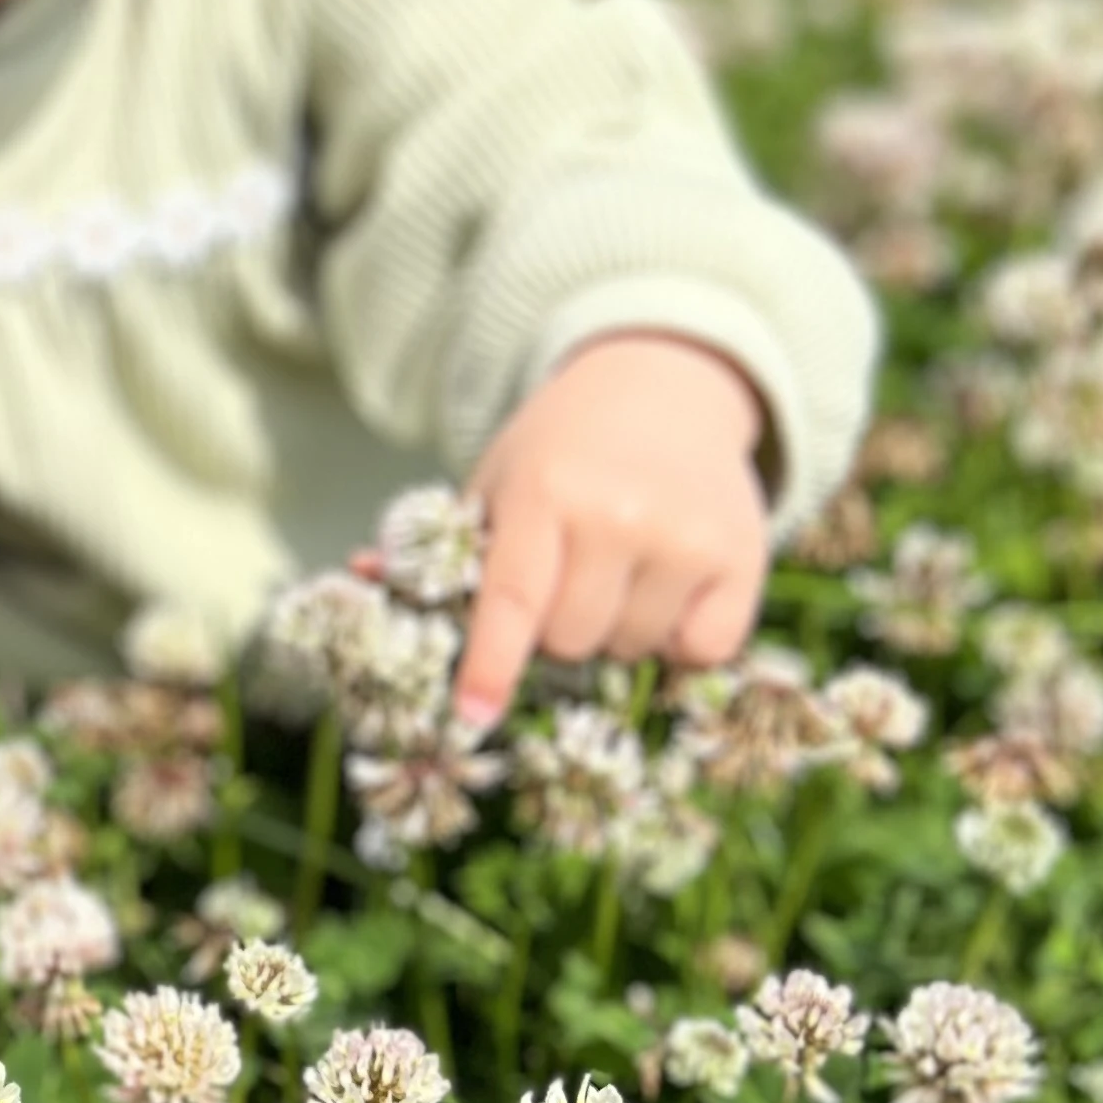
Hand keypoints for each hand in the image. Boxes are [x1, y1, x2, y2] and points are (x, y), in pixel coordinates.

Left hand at [455, 333, 771, 726]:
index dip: (491, 663)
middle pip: (571, 641)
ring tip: (619, 569)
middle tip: (566, 579)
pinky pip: (701, 651)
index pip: (512, 600)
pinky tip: (666, 586)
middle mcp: (620, 515)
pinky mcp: (744, 557)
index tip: (472, 714)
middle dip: (557, 630)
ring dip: (616, 631)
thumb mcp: (495, 481)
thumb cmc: (560, 451)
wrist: (663, 387)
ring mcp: (687, 538)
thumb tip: (357, 576)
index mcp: (544, 492)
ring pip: (632, 649)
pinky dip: (678, 638)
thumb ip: (444, 543)